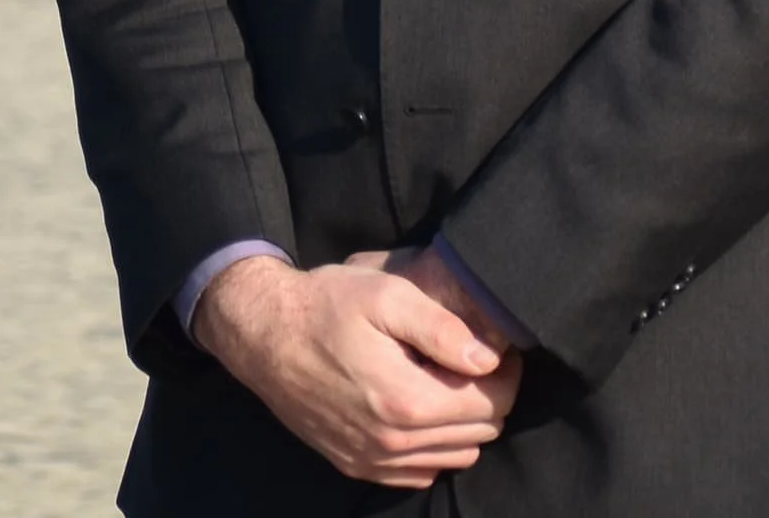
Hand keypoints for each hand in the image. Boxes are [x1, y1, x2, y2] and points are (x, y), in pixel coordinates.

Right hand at [194, 254, 521, 489]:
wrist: (262, 335)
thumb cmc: (324, 307)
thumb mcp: (385, 296)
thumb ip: (441, 328)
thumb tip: (489, 358)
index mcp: (406, 401)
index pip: (490, 406)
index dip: (505, 374)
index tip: (497, 347)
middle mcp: (393, 444)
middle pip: (477, 435)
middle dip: (488, 397)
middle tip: (471, 358)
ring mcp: (373, 461)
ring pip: (453, 457)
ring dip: (462, 422)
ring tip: (444, 378)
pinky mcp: (356, 466)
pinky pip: (420, 471)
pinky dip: (433, 445)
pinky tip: (417, 405)